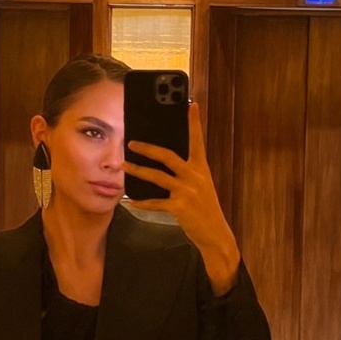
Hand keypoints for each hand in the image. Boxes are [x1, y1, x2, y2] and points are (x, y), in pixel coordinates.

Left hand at [122, 101, 240, 291]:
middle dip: (148, 148)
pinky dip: (143, 202)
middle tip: (132, 143)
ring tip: (124, 165)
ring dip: (138, 171)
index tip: (192, 105)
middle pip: (168, 156)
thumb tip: (167, 162)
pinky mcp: (179, 207)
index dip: (194, 123)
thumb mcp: (202, 186)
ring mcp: (187, 192)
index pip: (197, 141)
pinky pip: (156, 202)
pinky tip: (132, 200)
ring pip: (157, 177)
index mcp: (202, 169)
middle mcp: (195, 177)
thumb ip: (188, 173)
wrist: (216, 234)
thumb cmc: (206, 209)